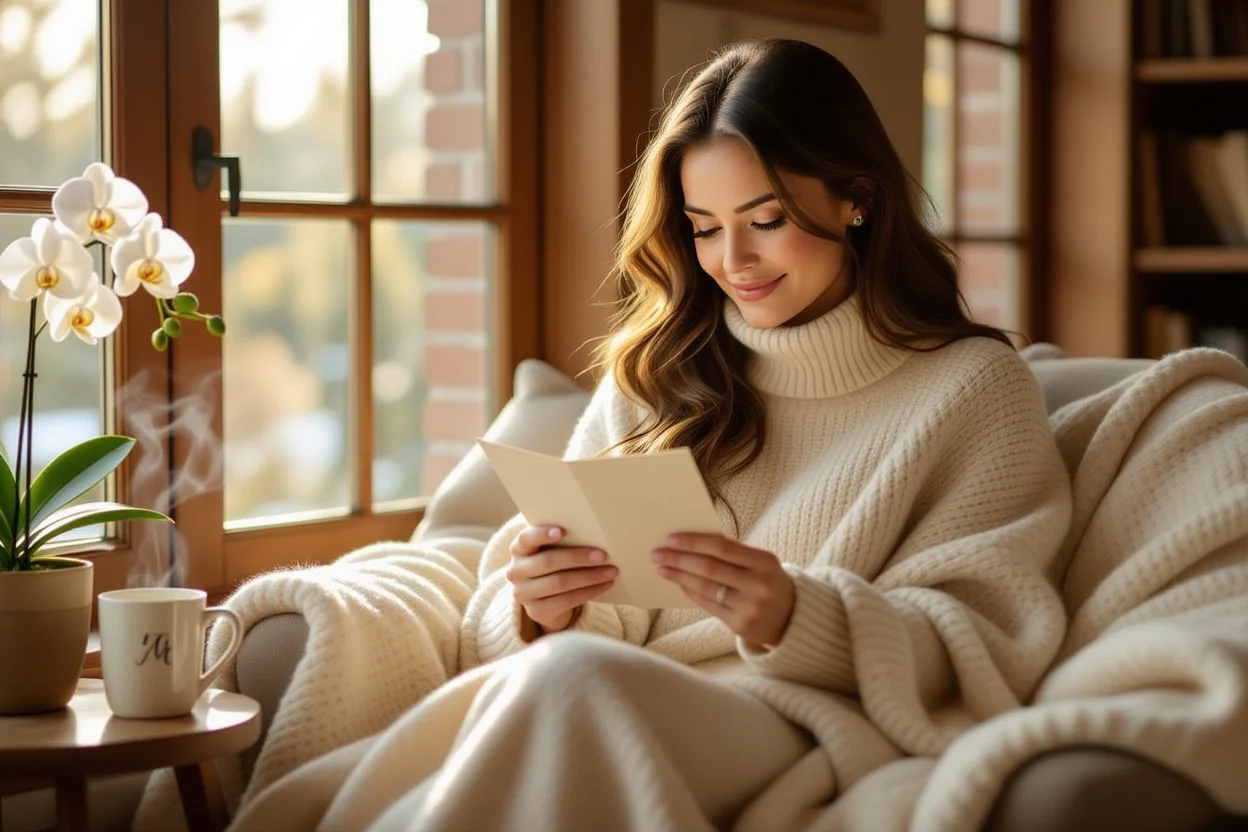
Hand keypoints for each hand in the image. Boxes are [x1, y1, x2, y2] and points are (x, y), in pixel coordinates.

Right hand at [507, 525, 617, 632]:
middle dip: (578, 557)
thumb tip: (595, 531)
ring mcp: (523, 594)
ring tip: (611, 571)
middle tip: (603, 555)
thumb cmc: (555, 564)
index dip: (542, 534)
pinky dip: (589, 592)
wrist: (547, 599)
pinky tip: (605, 585)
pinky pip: (566, 601)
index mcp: (518, 549)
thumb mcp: (552, 549)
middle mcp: (515, 571)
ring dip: (589, 576)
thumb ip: (563, 540)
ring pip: (559, 583)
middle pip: (548, 562)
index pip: (526, 538)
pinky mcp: (536, 612)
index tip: (563, 531)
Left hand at [652, 533, 794, 645]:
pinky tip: (679, 583)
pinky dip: (690, 591)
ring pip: (705, 587)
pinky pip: (708, 605)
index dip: (694, 542)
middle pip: (709, 568)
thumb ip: (732, 554)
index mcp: (765, 562)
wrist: (792, 617)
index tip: (671, 538)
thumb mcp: (759, 562)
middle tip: (657, 553)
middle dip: (679, 559)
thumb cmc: (767, 581)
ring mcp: (750, 608)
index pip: (723, 547)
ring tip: (662, 568)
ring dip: (679, 576)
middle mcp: (759, 585)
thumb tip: (689, 544)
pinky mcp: (740, 625)